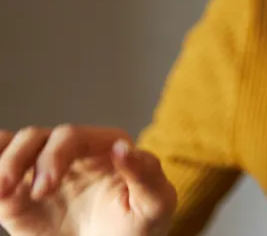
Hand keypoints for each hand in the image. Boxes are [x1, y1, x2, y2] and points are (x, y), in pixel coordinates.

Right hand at [0, 125, 175, 235]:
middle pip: (37, 137)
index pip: (73, 135)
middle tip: (29, 194)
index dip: (55, 155)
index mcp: (106, 147)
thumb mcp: (156, 205)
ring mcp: (45, 172)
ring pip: (15, 147)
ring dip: (2, 163)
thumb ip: (147, 175)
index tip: (45, 188)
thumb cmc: (140, 227)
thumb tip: (124, 148)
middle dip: (22, 161)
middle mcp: (73, 153)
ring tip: (1, 191)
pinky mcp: (21, 197)